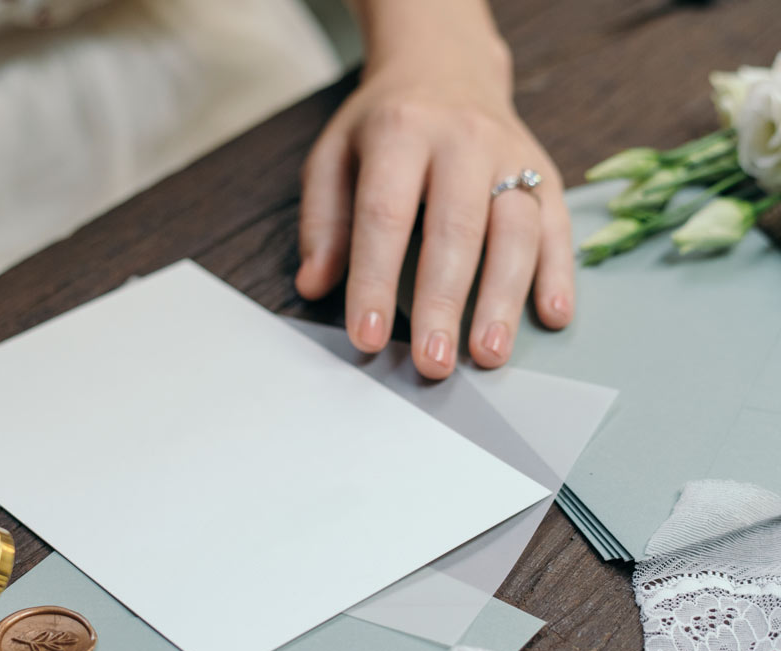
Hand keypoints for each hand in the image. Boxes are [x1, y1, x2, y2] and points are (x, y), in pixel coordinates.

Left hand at [296, 28, 573, 378]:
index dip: (374, 282)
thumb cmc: (385, 125)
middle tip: (435, 364)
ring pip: (516, 232)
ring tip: (489, 354)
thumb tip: (314, 285)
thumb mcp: (334, 155)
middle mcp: (463, 140)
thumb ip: (323, 221)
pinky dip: (558, 274)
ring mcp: (512, 155)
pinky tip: (550, 316)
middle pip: (456, 232)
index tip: (368, 337)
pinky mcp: (547, 172)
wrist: (446, 64)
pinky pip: (558, 226)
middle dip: (444, 305)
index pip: (385, 218)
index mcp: (401, 132)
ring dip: (504, 300)